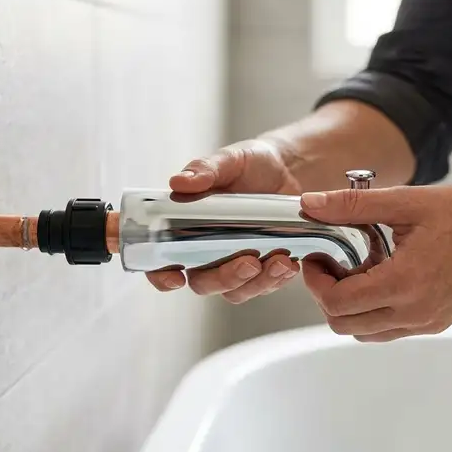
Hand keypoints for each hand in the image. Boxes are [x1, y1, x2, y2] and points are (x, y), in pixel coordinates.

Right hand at [147, 139, 301, 301]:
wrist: (288, 168)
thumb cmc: (250, 164)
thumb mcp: (228, 160)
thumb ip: (204, 169)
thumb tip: (179, 182)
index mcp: (186, 228)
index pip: (162, 261)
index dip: (161, 275)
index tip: (174, 278)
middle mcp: (206, 251)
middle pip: (203, 283)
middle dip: (225, 279)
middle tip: (248, 262)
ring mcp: (234, 262)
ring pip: (236, 290)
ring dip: (256, 283)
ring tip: (279, 261)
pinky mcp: (262, 267)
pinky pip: (265, 285)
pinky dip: (277, 278)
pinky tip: (290, 262)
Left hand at [299, 185, 451, 341]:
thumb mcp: (406, 202)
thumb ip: (352, 205)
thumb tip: (310, 203)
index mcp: (404, 283)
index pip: (337, 302)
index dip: (315, 281)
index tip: (316, 257)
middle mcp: (413, 312)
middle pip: (343, 324)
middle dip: (325, 295)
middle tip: (328, 264)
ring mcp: (424, 322)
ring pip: (362, 332)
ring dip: (347, 306)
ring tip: (353, 270)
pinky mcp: (432, 323)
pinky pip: (385, 330)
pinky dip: (369, 311)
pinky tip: (377, 278)